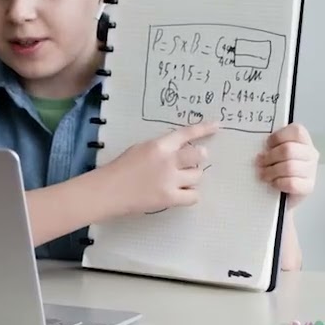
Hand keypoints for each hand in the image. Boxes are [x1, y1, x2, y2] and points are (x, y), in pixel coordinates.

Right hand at [100, 121, 219, 216]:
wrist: (107, 191)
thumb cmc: (119, 169)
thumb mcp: (139, 149)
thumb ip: (160, 150)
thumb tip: (178, 153)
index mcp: (159, 146)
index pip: (186, 134)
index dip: (203, 129)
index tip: (216, 125)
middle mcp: (168, 161)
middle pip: (198, 156)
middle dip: (199, 158)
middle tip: (192, 162)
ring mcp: (170, 180)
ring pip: (197, 176)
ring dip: (192, 177)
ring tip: (180, 181)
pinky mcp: (170, 198)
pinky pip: (193, 196)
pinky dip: (190, 195)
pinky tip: (181, 194)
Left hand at [256, 124, 318, 206]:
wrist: (281, 193)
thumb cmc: (276, 168)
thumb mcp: (273, 152)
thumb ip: (270, 147)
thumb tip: (260, 153)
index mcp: (303, 140)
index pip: (296, 131)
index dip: (278, 137)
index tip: (267, 145)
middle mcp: (310, 153)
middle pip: (289, 150)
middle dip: (270, 157)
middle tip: (260, 163)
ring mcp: (311, 170)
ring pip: (289, 167)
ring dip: (271, 172)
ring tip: (264, 175)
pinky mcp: (308, 186)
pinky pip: (291, 183)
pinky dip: (279, 183)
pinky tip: (274, 183)